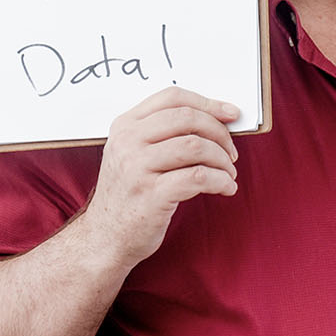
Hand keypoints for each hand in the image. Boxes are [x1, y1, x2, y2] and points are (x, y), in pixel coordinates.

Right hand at [78, 86, 241, 269]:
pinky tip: (226, 187)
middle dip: (219, 133)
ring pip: (196, 146)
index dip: (208, 103)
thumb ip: (161, 134)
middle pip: (187, 118)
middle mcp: (128, 142)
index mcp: (125, 126)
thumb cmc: (127, 195)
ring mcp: (137, 168)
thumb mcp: (132, 154)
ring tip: (229, 173)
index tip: (231, 114)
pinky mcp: (152, 195)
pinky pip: (198, 177)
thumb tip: (215, 120)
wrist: (104, 237)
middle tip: (231, 152)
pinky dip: (220, 180)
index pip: (172, 97)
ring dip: (222, 159)